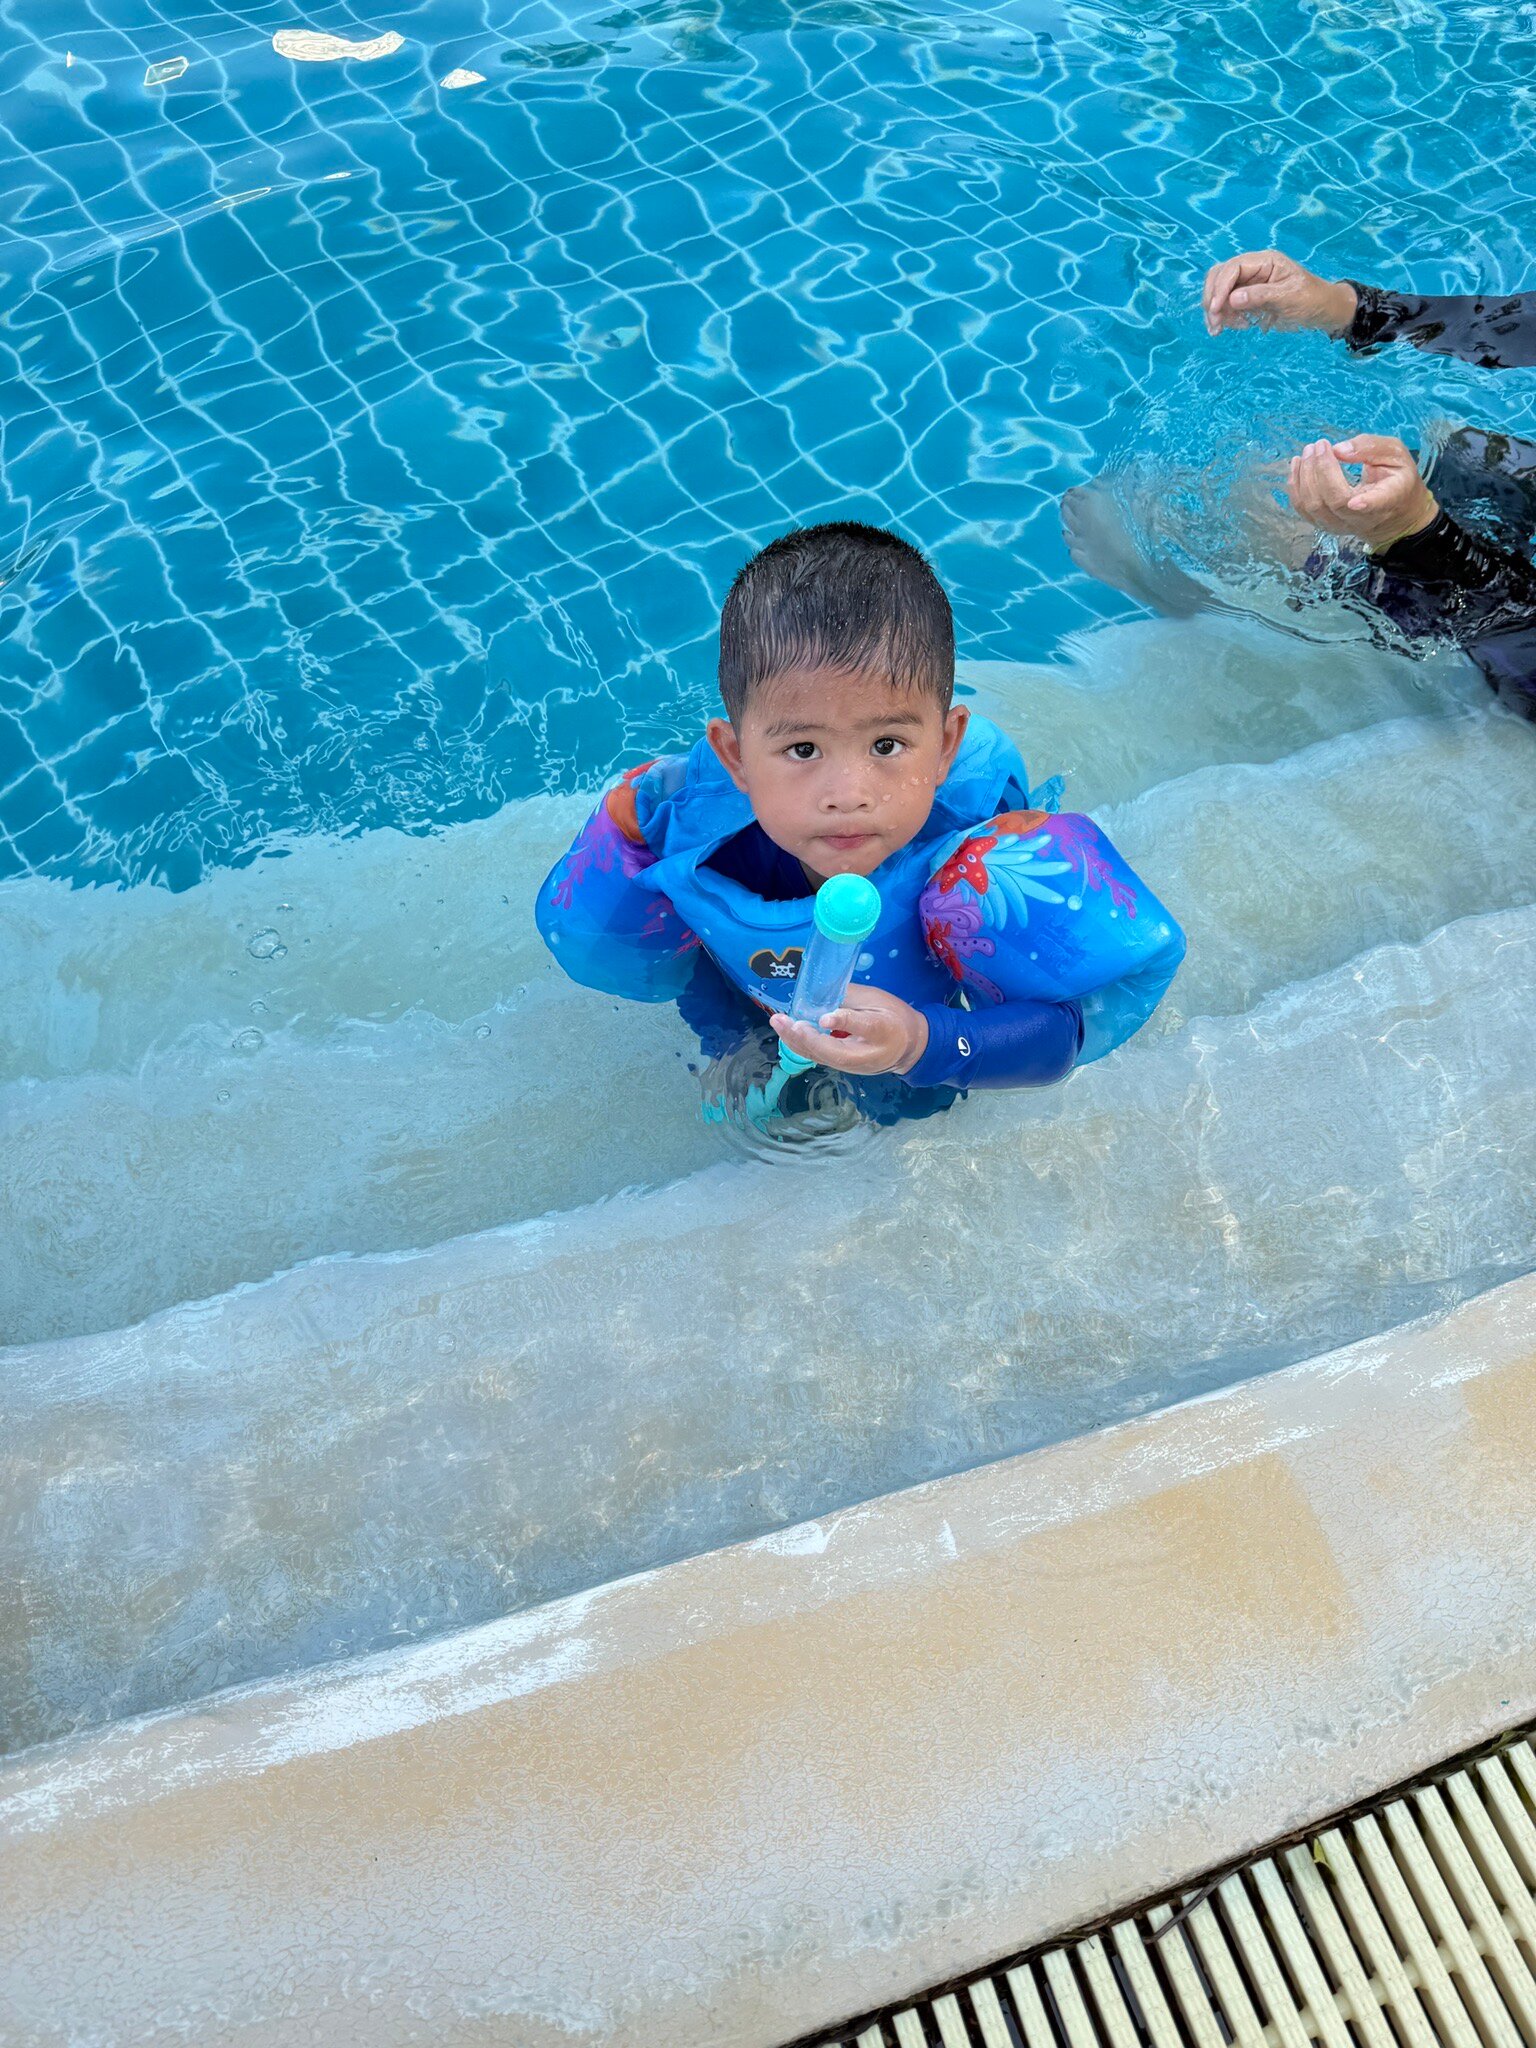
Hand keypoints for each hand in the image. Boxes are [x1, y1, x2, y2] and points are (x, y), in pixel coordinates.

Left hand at [770, 984, 928, 1075]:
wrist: (909, 1048)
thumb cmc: (895, 1017)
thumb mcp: (880, 1000)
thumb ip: (852, 998)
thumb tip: (821, 990)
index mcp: (883, 1031)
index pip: (863, 1027)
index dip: (844, 1022)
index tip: (824, 1018)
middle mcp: (865, 1053)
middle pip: (833, 1050)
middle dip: (806, 1037)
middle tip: (784, 1020)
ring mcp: (852, 1065)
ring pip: (821, 1056)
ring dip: (795, 1041)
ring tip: (778, 1022)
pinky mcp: (842, 1066)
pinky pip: (818, 1056)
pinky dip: (799, 1044)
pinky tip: (786, 1030)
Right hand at [1203, 250, 1357, 336]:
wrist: (1322, 311)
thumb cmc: (1311, 299)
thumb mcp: (1288, 297)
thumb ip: (1260, 296)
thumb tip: (1231, 300)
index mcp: (1265, 261)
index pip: (1233, 268)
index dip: (1220, 288)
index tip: (1216, 310)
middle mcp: (1254, 269)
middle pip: (1219, 277)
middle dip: (1213, 299)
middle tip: (1215, 324)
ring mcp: (1249, 283)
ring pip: (1220, 292)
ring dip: (1216, 311)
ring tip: (1221, 329)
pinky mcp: (1248, 298)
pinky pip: (1227, 305)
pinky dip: (1225, 317)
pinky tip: (1235, 326)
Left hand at [1286, 434, 1438, 551]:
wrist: (1391, 511)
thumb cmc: (1394, 477)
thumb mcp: (1395, 454)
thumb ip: (1371, 447)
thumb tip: (1339, 450)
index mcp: (1387, 500)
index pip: (1374, 505)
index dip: (1366, 504)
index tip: (1356, 502)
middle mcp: (1361, 518)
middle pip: (1334, 501)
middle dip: (1321, 469)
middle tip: (1319, 444)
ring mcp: (1339, 524)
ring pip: (1313, 506)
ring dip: (1305, 475)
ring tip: (1308, 450)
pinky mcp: (1323, 524)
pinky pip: (1302, 508)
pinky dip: (1295, 485)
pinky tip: (1298, 464)